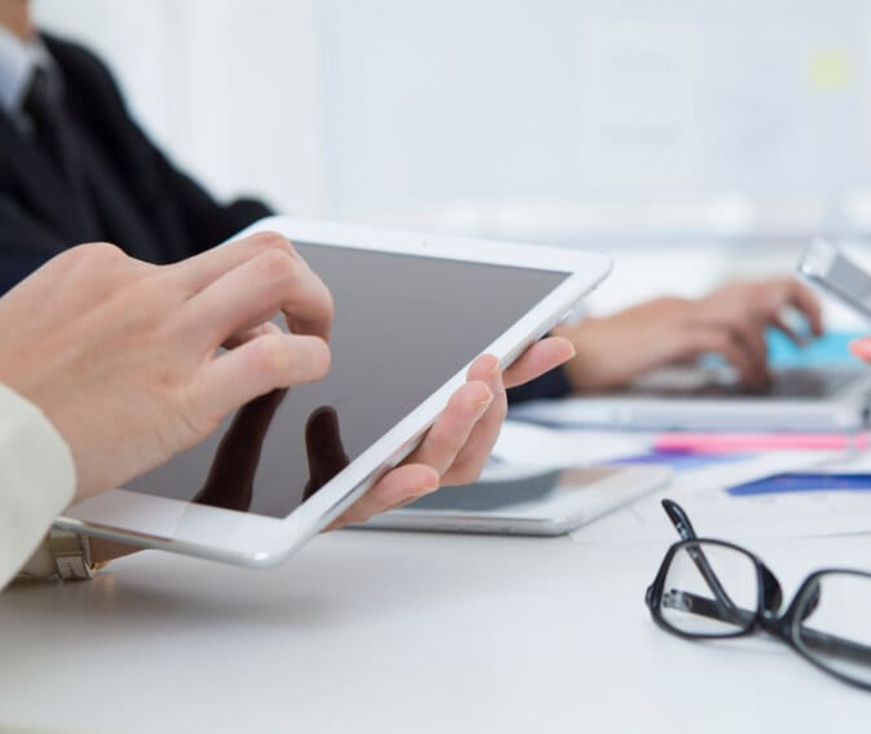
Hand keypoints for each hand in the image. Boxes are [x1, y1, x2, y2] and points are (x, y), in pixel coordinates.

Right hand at [0, 232, 332, 501]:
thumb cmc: (2, 396)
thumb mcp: (40, 320)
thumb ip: (101, 314)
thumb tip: (153, 328)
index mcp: (102, 268)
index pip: (200, 264)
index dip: (228, 300)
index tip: (231, 328)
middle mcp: (143, 290)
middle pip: (257, 250)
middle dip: (299, 279)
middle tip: (305, 314)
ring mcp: (167, 337)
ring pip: (276, 277)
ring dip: (316, 303)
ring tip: (316, 339)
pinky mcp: (183, 397)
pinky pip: (271, 358)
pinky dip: (309, 359)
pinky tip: (310, 371)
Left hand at [328, 337, 574, 525]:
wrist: (267, 475)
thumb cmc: (330, 433)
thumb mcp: (390, 385)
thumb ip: (438, 363)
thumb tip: (500, 326)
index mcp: (428, 440)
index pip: (489, 410)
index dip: (525, 377)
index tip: (554, 346)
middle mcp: (414, 467)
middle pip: (467, 448)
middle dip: (485, 408)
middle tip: (491, 370)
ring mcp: (383, 486)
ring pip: (433, 469)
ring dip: (455, 432)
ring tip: (469, 395)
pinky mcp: (343, 504)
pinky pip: (372, 502)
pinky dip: (400, 489)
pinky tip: (417, 473)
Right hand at [556, 277, 821, 391]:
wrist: (564, 355)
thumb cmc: (601, 358)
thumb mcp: (653, 350)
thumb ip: (685, 348)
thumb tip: (717, 359)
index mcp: (684, 306)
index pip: (745, 292)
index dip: (782, 305)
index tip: (803, 326)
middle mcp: (686, 304)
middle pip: (756, 288)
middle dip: (796, 306)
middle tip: (814, 333)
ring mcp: (677, 315)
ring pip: (744, 312)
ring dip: (767, 343)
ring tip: (769, 371)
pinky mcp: (669, 334)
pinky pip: (722, 340)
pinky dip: (743, 360)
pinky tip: (746, 380)